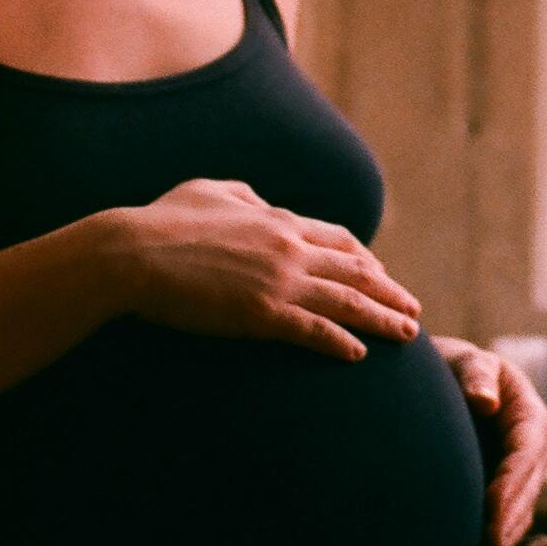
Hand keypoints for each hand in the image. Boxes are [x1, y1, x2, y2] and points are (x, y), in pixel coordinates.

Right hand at [100, 178, 420, 361]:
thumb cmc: (162, 221)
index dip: (365, 258)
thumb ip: (245, 196)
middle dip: (389, 292)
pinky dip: (340, 341)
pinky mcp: (262, 314)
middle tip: (413, 310)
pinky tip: (358, 355)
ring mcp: (278, 281)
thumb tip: (261, 202)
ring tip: (407, 335)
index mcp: (277, 220)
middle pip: (355, 271)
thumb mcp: (210, 190)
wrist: (133, 252)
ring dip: (382, 319)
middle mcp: (288, 249)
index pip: (336, 239)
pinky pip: (314, 330)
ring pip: (346, 302)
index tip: (382, 273)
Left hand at [435, 334, 546, 545]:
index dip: (511, 485)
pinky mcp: (506, 489)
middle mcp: (532, 450)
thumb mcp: (467, 361)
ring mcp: (521, 473)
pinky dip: (496, 537)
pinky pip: (508, 517)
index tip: (491, 511)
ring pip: (520, 510)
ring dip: (504, 536)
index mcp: (530, 418)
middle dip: (509, 520)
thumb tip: (485, 402)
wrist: (444, 379)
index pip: (525, 456)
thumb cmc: (456, 367)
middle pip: (527, 490)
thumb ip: (476, 376)